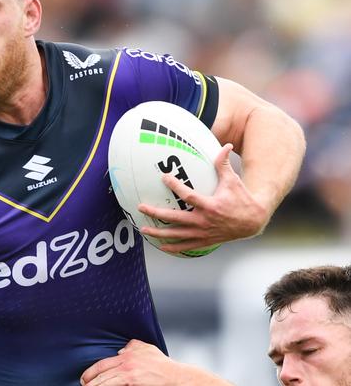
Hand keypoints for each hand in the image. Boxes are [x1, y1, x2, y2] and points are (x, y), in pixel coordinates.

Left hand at [80, 340, 187, 385]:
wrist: (175, 376)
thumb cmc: (162, 364)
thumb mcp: (146, 348)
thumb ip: (132, 346)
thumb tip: (120, 350)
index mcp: (126, 355)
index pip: (102, 363)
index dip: (91, 372)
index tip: (85, 378)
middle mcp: (125, 363)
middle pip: (101, 373)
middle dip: (90, 381)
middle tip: (83, 385)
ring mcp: (129, 373)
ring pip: (106, 381)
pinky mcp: (133, 382)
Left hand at [137, 144, 268, 253]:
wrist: (252, 222)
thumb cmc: (241, 199)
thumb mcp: (233, 181)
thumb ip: (224, 164)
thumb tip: (226, 145)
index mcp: (210, 205)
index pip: (188, 195)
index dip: (175, 186)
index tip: (164, 177)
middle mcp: (204, 221)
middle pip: (175, 218)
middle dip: (156, 213)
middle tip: (141, 207)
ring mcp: (203, 233)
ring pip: (177, 235)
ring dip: (159, 233)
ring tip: (144, 229)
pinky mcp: (205, 241)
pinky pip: (186, 246)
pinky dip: (173, 247)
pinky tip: (160, 246)